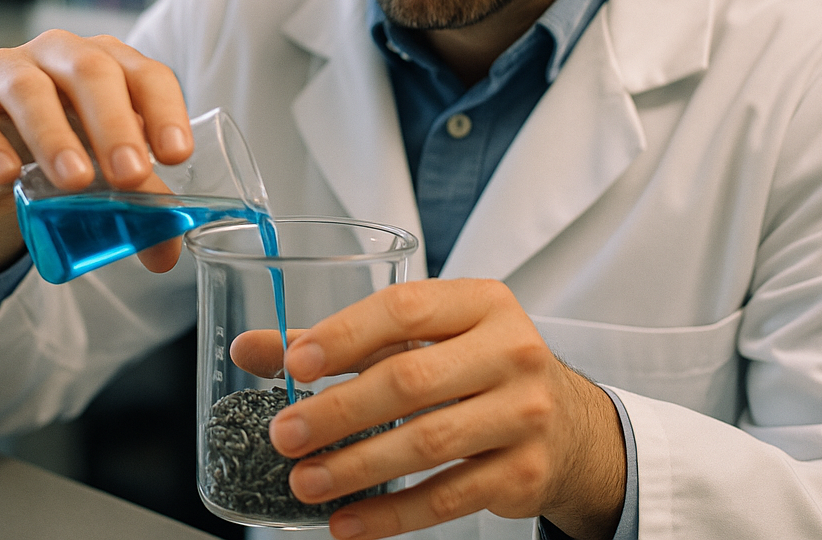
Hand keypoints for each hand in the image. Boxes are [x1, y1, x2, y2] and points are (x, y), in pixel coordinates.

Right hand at [0, 30, 192, 279]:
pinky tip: (6, 176)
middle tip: (130, 175)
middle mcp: (61, 53)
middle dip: (114, 125)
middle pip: (92, 73)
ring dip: (55, 136)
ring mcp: (7, 69)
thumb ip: (140, 204)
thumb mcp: (106, 173)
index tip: (177, 156)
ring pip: (31, 90)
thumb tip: (165, 252)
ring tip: (76, 181)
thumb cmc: (68, 151)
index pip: (146, 74)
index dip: (164, 111)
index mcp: (111, 61)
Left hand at [266, 279, 625, 539]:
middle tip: (286, 433)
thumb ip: (341, 341)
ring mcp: (523, 413)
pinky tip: (348, 520)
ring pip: (427, 443)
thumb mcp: (424, 337)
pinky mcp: (523, 473)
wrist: (566, 422)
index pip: (405, 309)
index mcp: (480, 302)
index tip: (295, 362)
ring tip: (304, 481)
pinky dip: (392, 513)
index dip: (346, 335)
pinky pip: (448, 497)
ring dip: (356, 467)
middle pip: (411, 380)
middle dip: (339, 411)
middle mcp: (509, 350)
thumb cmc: (478, 365)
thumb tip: (255, 349)